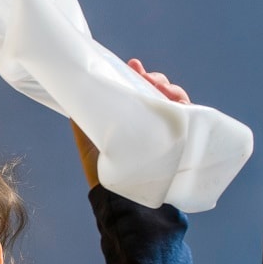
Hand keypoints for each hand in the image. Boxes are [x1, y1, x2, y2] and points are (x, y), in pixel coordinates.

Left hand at [71, 58, 192, 186]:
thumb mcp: (89, 140)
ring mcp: (166, 132)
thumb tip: (72, 97)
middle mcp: (150, 124)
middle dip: (155, 79)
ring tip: (159, 85)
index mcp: (132, 119)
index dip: (138, 75)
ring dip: (169, 88)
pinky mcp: (181, 142)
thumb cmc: (105, 172)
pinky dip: (184, 104)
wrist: (123, 199)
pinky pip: (190, 117)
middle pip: (159, 92)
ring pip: (175, 101)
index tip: (133, 64)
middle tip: (146, 76)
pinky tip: (176, 98)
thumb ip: (82, 119)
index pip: (139, 91)